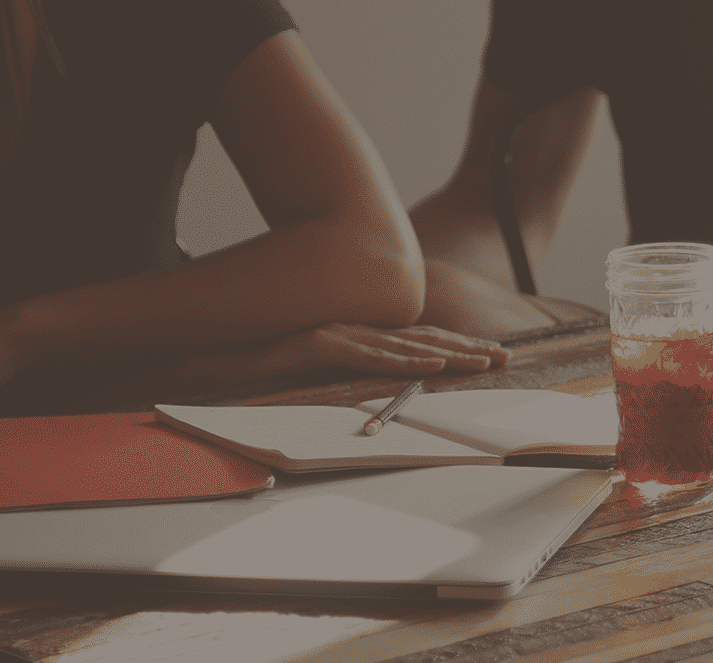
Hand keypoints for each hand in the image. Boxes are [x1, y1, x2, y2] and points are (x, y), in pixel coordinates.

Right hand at [193, 322, 510, 381]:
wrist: (206, 351)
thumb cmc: (257, 363)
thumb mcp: (313, 366)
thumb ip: (346, 367)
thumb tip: (380, 384)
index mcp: (355, 333)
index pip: (416, 340)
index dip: (456, 346)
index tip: (491, 354)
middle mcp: (352, 328)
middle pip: (421, 340)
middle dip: (466, 349)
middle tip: (505, 357)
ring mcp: (336, 333)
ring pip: (403, 346)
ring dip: (447, 355)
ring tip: (482, 363)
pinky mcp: (316, 344)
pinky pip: (366, 356)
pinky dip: (400, 362)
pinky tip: (429, 367)